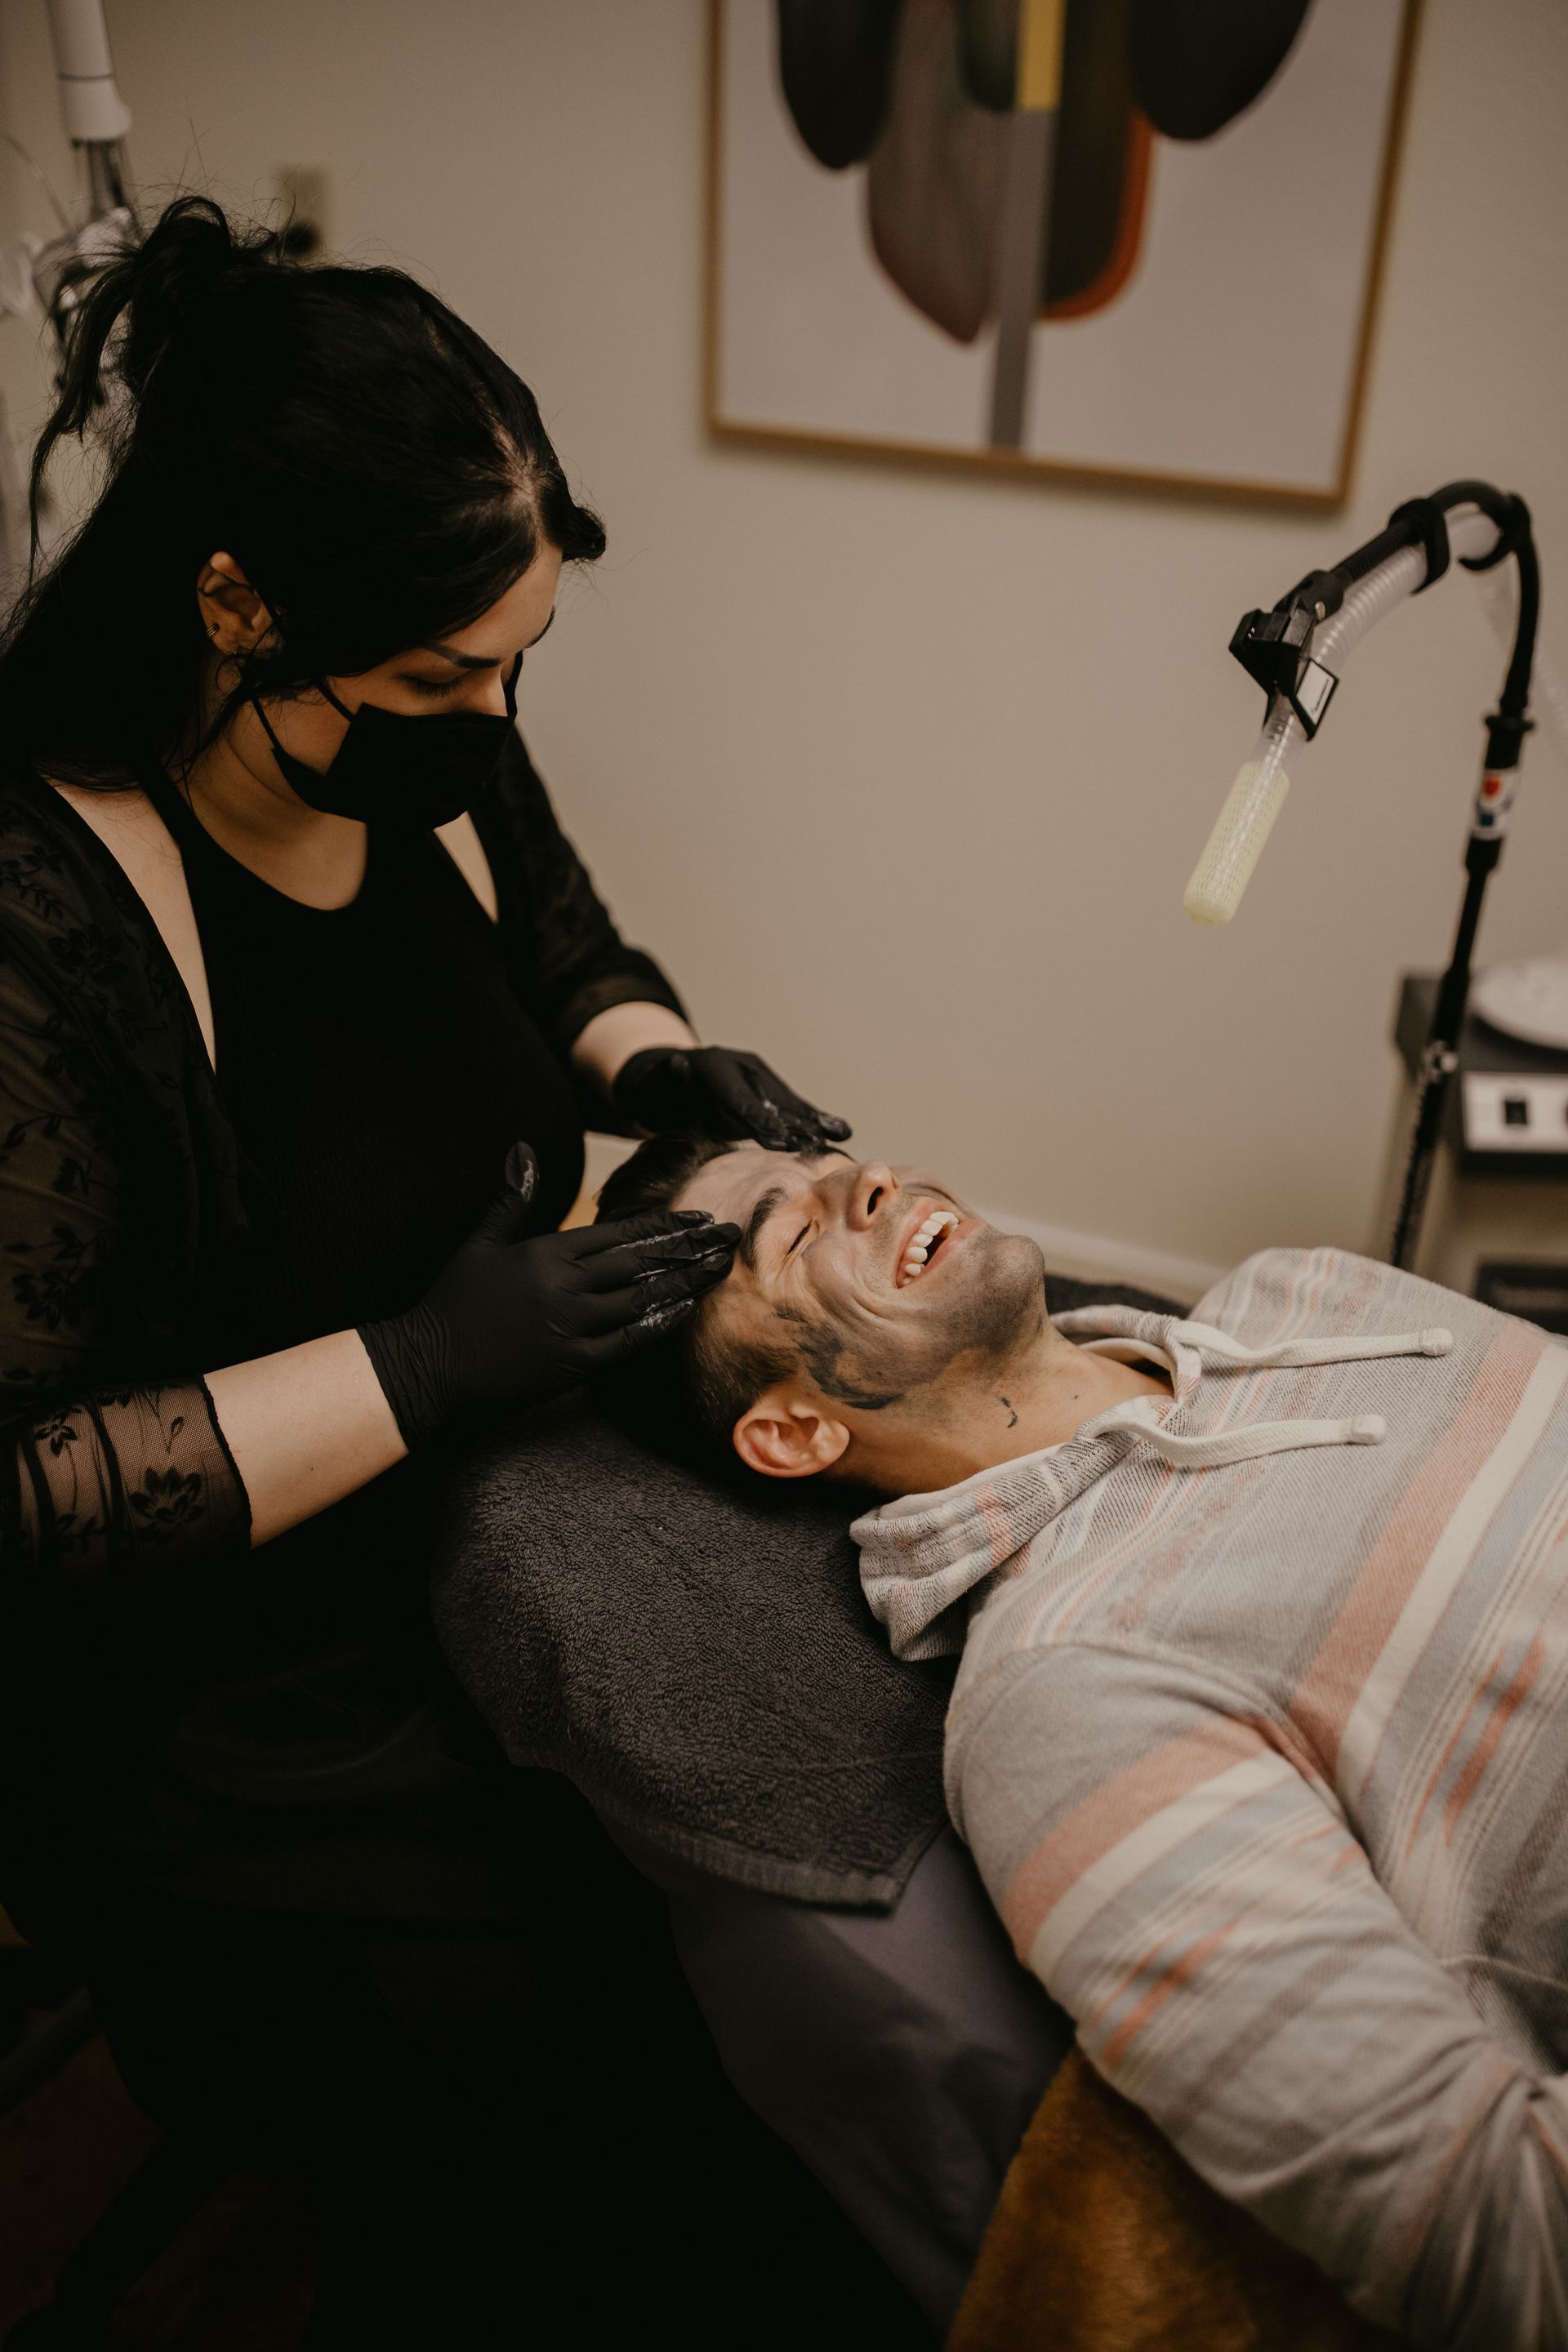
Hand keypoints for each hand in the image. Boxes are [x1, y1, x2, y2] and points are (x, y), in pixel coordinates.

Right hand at [359, 1143, 738, 1447]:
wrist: (430, 1366)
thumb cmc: (453, 1303)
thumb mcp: (481, 1242)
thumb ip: (513, 1197)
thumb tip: (524, 1149)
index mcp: (545, 1254)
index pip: (618, 1233)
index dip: (662, 1225)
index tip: (697, 1218)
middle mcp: (563, 1287)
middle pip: (640, 1262)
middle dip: (687, 1248)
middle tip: (726, 1238)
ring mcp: (570, 1327)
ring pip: (641, 1300)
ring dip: (684, 1283)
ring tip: (718, 1270)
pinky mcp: (572, 1365)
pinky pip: (627, 1342)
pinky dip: (658, 1324)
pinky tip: (685, 1310)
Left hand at [612, 1045, 851, 1152]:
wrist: (663, 1079)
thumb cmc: (655, 1090)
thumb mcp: (652, 1086)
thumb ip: (666, 1080)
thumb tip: (677, 1065)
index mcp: (716, 1066)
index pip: (739, 1098)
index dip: (759, 1119)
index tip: (777, 1139)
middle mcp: (743, 1068)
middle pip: (771, 1100)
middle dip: (792, 1124)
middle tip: (812, 1145)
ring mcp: (758, 1079)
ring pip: (787, 1104)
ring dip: (811, 1123)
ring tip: (837, 1135)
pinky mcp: (767, 1094)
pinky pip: (792, 1109)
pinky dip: (814, 1120)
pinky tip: (839, 1130)